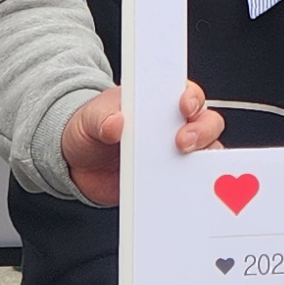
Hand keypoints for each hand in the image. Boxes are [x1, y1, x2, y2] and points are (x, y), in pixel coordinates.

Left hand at [60, 82, 220, 207]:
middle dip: (201, 131)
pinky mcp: (167, 179)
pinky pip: (185, 184)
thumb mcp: (89, 117)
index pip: (188, 93)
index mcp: (158, 101)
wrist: (76, 162)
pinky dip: (184, 187)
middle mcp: (173, 125)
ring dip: (198, 161)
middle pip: (206, 124)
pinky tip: (171, 191)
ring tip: (178, 169)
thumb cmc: (90, 128)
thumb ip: (101, 118)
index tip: (184, 106)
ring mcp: (173, 153)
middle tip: (182, 142)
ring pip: (203, 155)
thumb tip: (115, 122)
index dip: (192, 98)